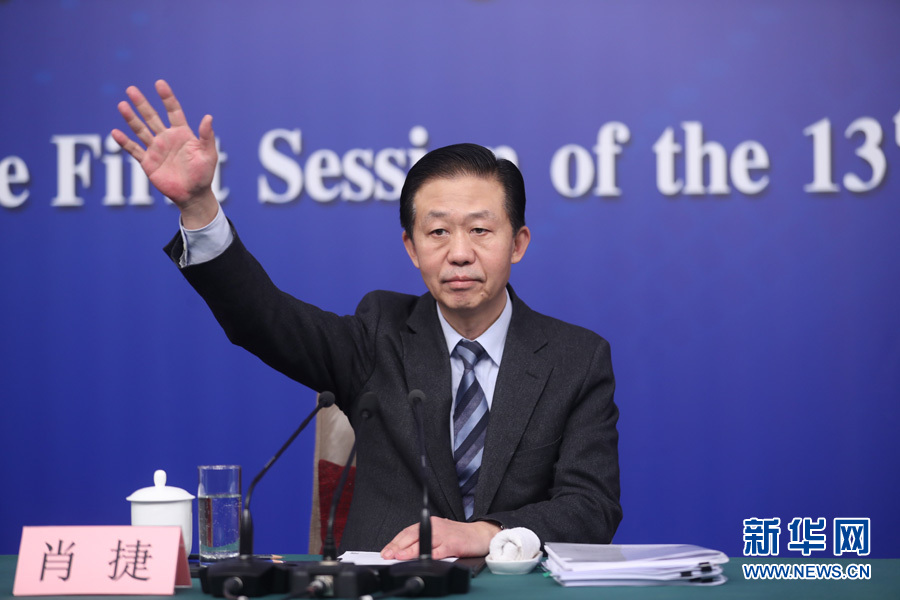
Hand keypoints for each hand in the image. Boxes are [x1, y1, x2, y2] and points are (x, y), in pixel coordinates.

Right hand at [111, 79, 218, 227]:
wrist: (193, 195)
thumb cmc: (204, 175)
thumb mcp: (208, 154)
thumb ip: (206, 136)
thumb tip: (209, 117)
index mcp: (182, 134)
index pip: (173, 111)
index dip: (167, 98)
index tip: (159, 83)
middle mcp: (167, 138)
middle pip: (152, 117)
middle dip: (142, 104)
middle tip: (131, 89)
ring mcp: (156, 149)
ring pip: (140, 130)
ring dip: (131, 118)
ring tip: (122, 105)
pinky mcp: (148, 162)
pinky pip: (134, 150)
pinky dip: (125, 142)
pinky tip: (115, 132)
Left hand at [380, 517, 500, 559]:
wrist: (480, 534)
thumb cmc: (459, 536)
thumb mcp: (439, 535)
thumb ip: (424, 541)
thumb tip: (403, 553)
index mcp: (430, 524)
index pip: (408, 532)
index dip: (395, 542)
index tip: (385, 551)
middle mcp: (435, 527)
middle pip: (412, 536)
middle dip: (397, 546)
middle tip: (387, 555)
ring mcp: (444, 535)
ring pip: (423, 542)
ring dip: (409, 550)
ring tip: (398, 557)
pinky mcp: (453, 544)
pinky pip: (439, 551)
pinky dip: (429, 555)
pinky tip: (421, 559)